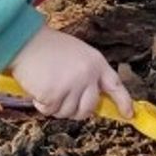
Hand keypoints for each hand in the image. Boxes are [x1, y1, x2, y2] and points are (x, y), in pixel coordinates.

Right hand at [8, 25, 133, 120]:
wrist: (25, 41)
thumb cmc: (48, 47)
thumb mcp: (78, 55)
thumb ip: (87, 74)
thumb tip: (90, 99)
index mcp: (96, 63)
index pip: (115, 85)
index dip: (123, 101)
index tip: (129, 114)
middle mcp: (88, 75)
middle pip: (88, 108)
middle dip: (76, 110)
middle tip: (62, 100)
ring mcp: (72, 85)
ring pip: (67, 112)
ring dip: (55, 106)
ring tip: (47, 86)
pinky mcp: (54, 94)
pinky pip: (49, 111)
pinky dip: (41, 104)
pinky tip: (37, 88)